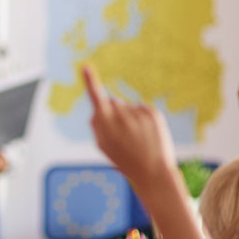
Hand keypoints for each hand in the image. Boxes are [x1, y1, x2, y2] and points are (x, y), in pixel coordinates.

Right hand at [83, 65, 175, 188]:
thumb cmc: (125, 160)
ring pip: (128, 107)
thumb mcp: (104, 146)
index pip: (97, 98)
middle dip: (114, 113)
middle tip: (122, 137)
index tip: (85, 66)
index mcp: (106, 126)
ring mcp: (138, 114)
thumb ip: (97, 126)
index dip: (90, 81)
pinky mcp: (153, 113)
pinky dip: (142, 119)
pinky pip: (141, 109)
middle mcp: (122, 116)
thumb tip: (98, 108)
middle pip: (113, 103)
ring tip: (136, 139)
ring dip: (129, 118)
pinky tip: (145, 135)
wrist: (153, 172)